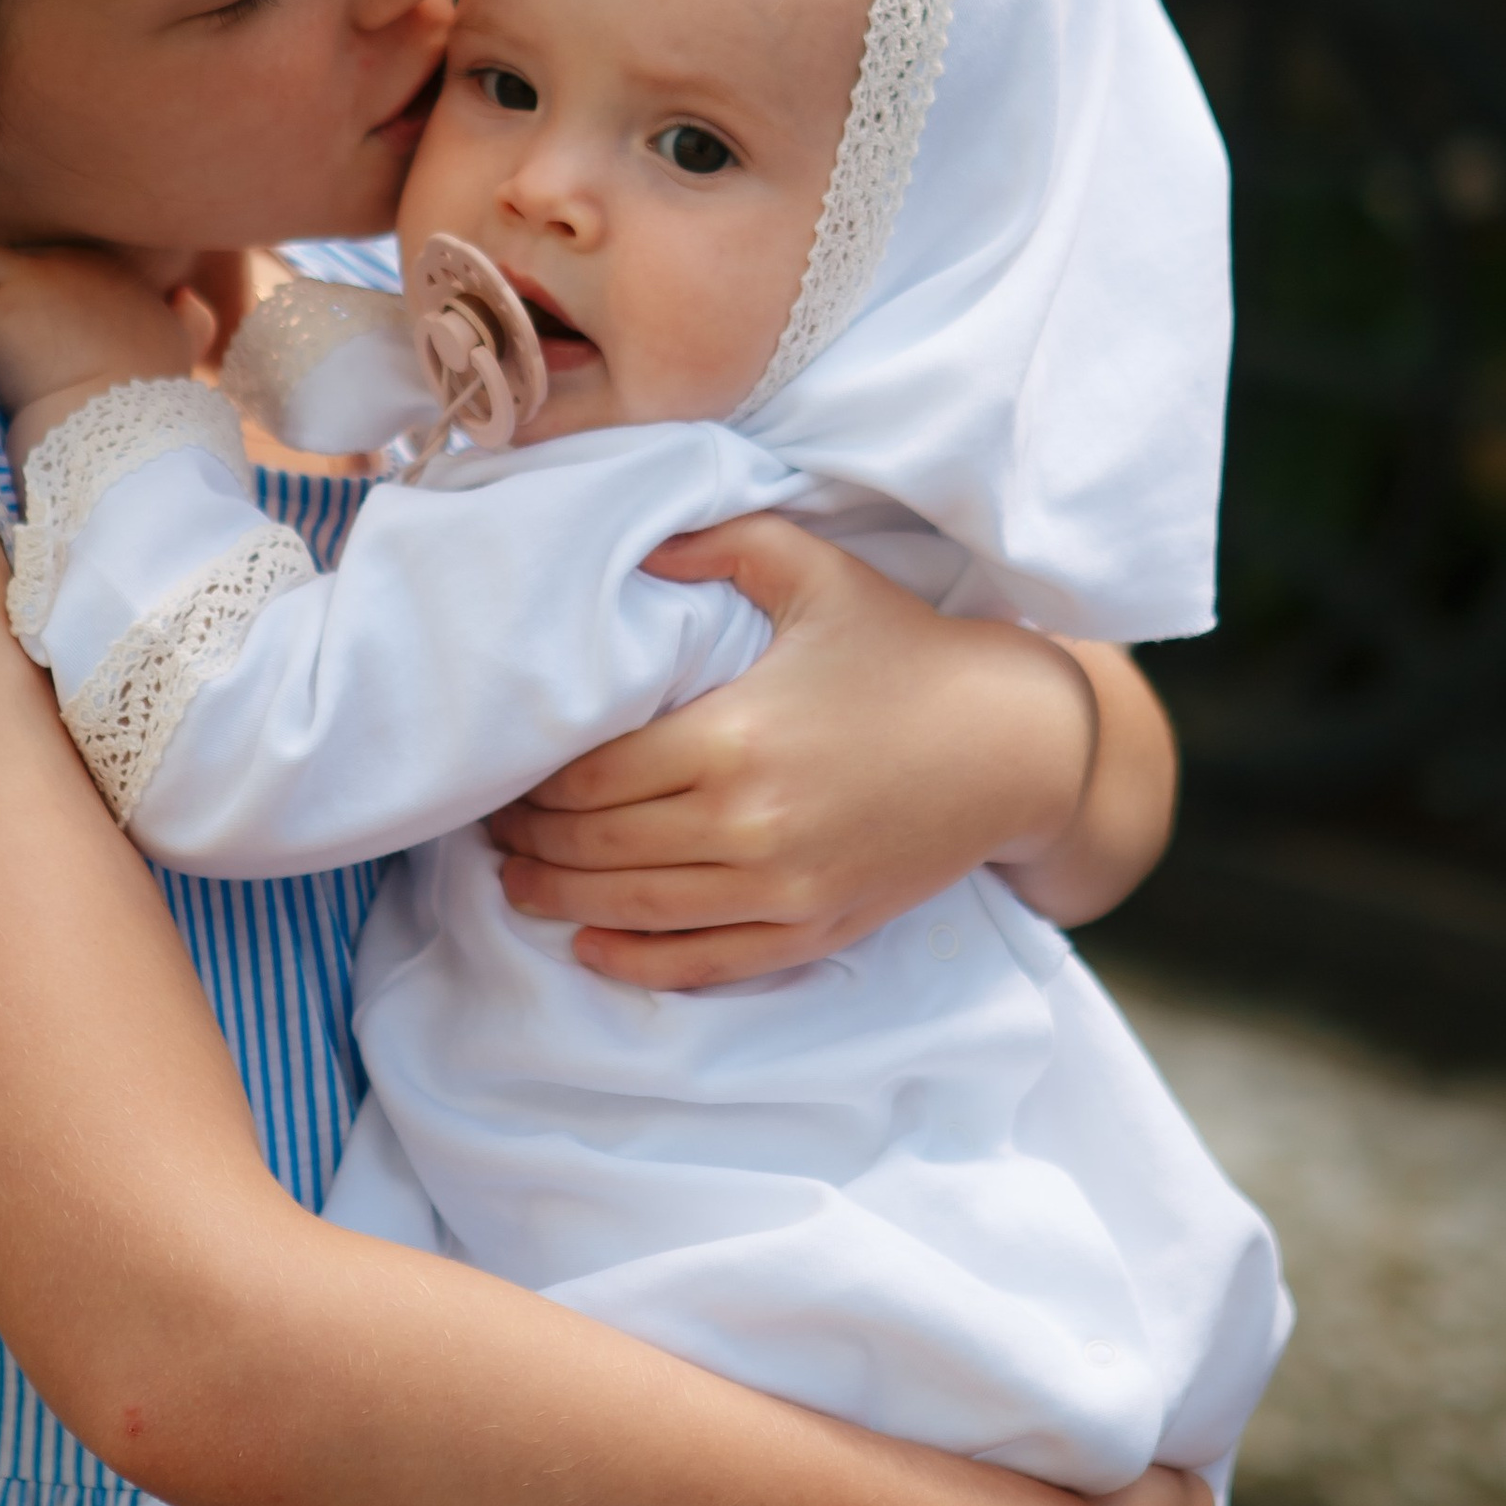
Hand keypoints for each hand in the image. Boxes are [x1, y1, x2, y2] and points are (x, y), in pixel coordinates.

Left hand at [0, 243, 206, 459]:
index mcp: (124, 279)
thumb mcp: (180, 353)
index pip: (56, 259)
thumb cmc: (150, 415)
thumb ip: (185, 322)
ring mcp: (43, 284)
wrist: (133, 442)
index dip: (21, 273)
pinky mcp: (6, 313)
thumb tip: (187, 301)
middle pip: (11, 256)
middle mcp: (84, 269)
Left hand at [488, 514, 1113, 989]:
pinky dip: (636, 961)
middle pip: (598, 846)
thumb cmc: (905, 648)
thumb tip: (636, 545)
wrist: (1012, 743)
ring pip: (636, 909)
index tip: (500, 770)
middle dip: (531, 839)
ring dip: (561, 900)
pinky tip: (590, 945)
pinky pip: (705, 961)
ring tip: (516, 882)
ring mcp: (782, 888)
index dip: (530, 781)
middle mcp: (749, 825)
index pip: (590, 776)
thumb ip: (715, 545)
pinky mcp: (814, 927)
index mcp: (734, 737)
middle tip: (492, 824)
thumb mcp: (813, 570)